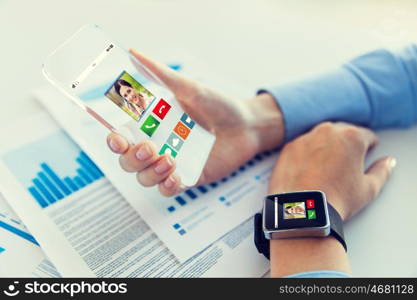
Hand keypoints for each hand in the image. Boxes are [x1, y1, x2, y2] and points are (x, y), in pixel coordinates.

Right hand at [107, 49, 283, 195]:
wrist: (247, 124)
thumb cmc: (218, 104)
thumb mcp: (189, 88)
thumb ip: (162, 75)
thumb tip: (135, 54)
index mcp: (152, 126)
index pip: (122, 138)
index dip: (114, 142)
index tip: (118, 138)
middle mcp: (158, 146)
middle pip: (128, 162)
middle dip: (133, 158)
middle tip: (149, 148)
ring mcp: (172, 164)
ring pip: (145, 178)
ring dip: (151, 173)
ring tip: (169, 159)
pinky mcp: (188, 178)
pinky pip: (168, 190)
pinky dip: (167, 186)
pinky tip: (176, 177)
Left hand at [269, 122, 395, 219]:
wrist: (303, 210)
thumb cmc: (337, 199)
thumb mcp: (369, 189)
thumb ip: (382, 171)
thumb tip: (388, 162)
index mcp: (352, 137)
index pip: (367, 136)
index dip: (369, 147)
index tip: (366, 156)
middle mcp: (327, 131)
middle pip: (342, 132)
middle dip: (347, 145)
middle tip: (346, 164)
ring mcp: (305, 138)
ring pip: (320, 137)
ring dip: (325, 147)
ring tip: (327, 168)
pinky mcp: (289, 148)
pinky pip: (302, 146)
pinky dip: (307, 154)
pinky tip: (309, 170)